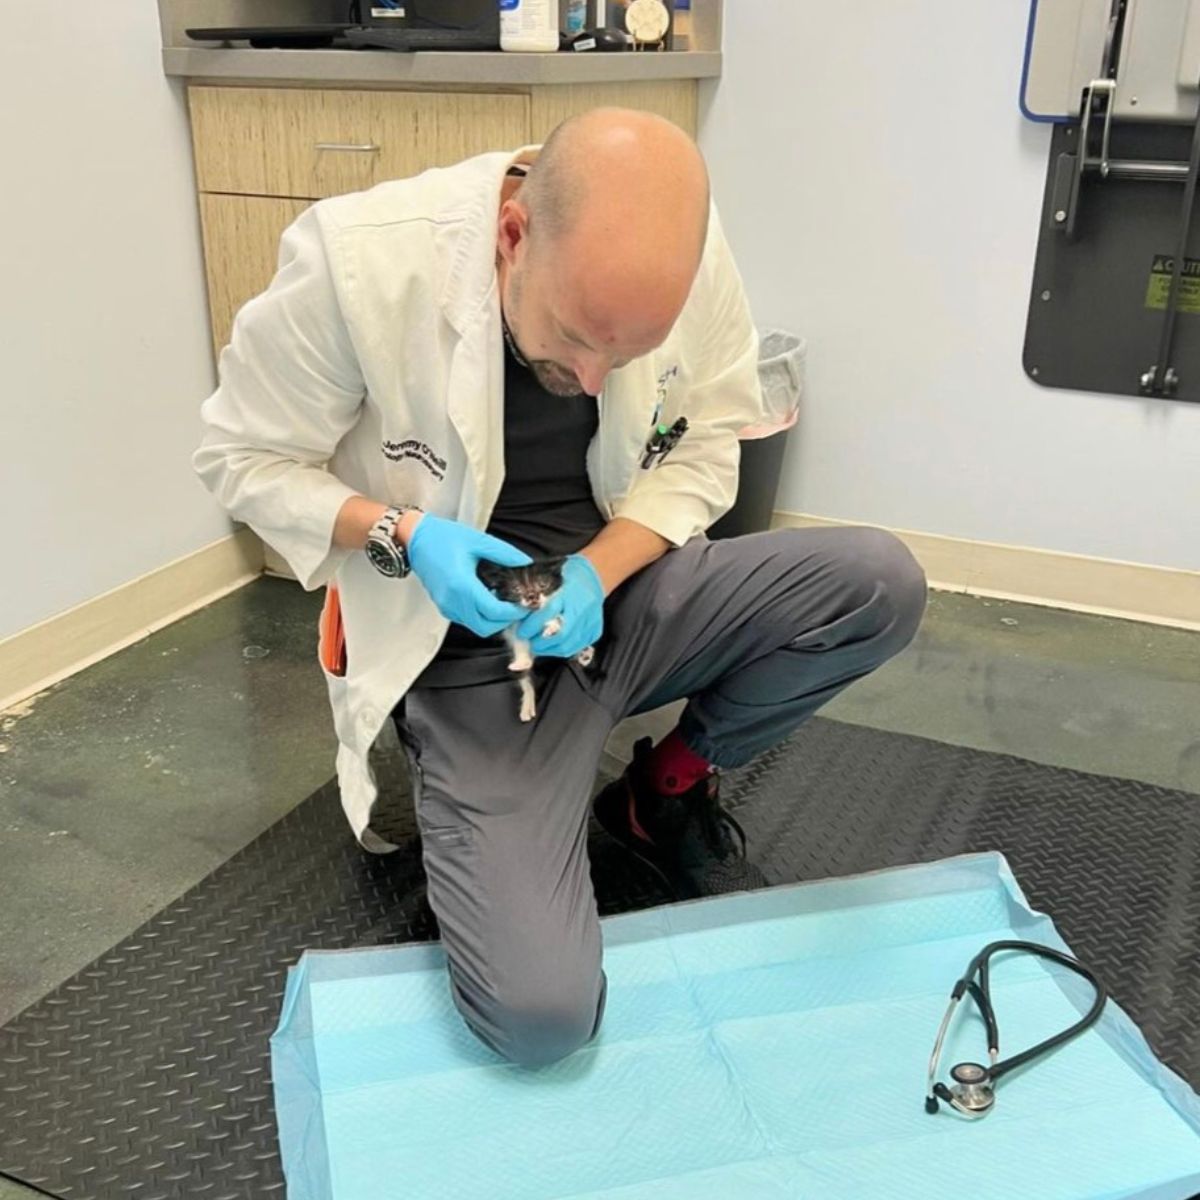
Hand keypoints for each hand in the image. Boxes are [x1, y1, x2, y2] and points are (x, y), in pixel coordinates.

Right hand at [407, 515, 531, 636]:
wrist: (416, 538)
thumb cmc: (443, 538)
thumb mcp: (479, 541)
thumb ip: (505, 553)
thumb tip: (525, 562)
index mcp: (462, 586)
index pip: (494, 613)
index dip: (514, 612)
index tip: (525, 604)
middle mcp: (452, 601)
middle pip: (486, 628)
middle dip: (505, 621)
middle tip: (517, 606)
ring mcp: (446, 606)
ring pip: (475, 626)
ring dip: (492, 619)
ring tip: (504, 601)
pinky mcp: (443, 606)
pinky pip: (466, 619)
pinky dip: (480, 615)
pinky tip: (487, 597)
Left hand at [517, 554, 604, 657]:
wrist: (596, 574)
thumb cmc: (569, 573)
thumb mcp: (551, 575)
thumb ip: (537, 593)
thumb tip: (518, 611)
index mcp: (571, 591)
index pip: (549, 612)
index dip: (532, 625)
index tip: (521, 631)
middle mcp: (583, 608)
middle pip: (560, 635)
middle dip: (539, 643)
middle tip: (528, 641)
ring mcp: (591, 621)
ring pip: (568, 646)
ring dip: (549, 649)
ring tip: (537, 645)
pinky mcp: (596, 631)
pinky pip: (576, 647)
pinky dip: (561, 649)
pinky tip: (552, 645)